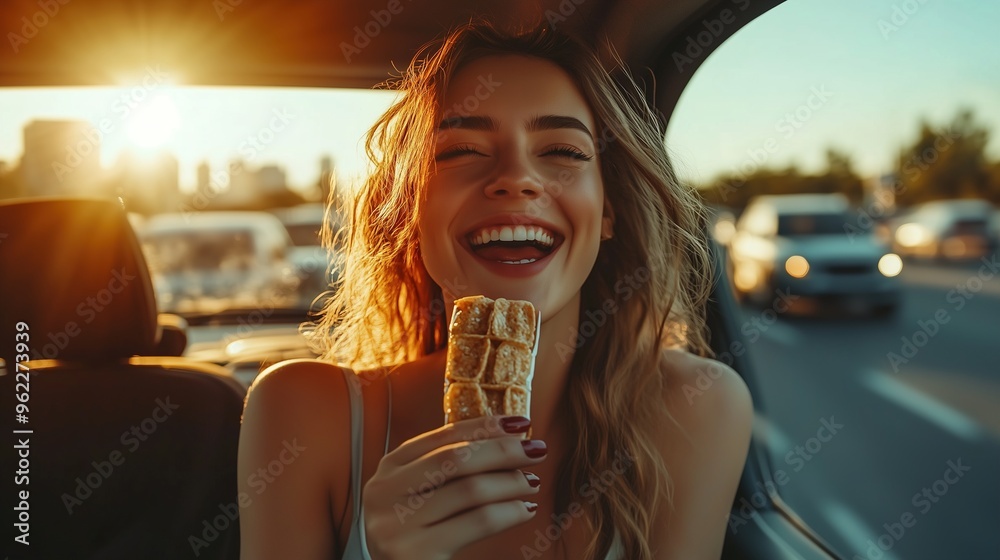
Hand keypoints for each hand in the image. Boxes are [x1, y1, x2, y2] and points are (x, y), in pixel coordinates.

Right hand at [361, 415, 545, 559]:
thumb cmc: (413, 537)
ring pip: (470, 490)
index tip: (519, 423)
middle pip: (456, 458)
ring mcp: (396, 523)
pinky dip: (508, 512)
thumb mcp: (416, 496)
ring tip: (532, 483)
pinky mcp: (414, 553)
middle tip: (536, 450)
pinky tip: (524, 510)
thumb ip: (444, 471)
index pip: (442, 436)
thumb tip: (506, 443)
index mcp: (389, 469)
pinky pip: (477, 522)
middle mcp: (386, 491)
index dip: (484, 426)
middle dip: (502, 450)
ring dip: (511, 483)